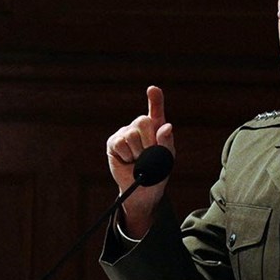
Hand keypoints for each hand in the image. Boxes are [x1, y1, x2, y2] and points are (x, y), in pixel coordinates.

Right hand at [105, 86, 173, 237]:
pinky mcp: (113, 142)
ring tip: (138, 160)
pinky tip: (127, 160)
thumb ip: (167, 141)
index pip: (155, 109)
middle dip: (149, 141)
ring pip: (131, 135)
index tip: (153, 90)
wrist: (143, 190)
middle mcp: (138, 127)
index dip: (155, 99)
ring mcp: (124, 133)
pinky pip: (120, 143)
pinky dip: (126, 155)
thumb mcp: (166, 157)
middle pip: (143, 122)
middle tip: (149, 155)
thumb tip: (166, 126)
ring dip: (137, 152)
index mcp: (155, 128)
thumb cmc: (157, 171)